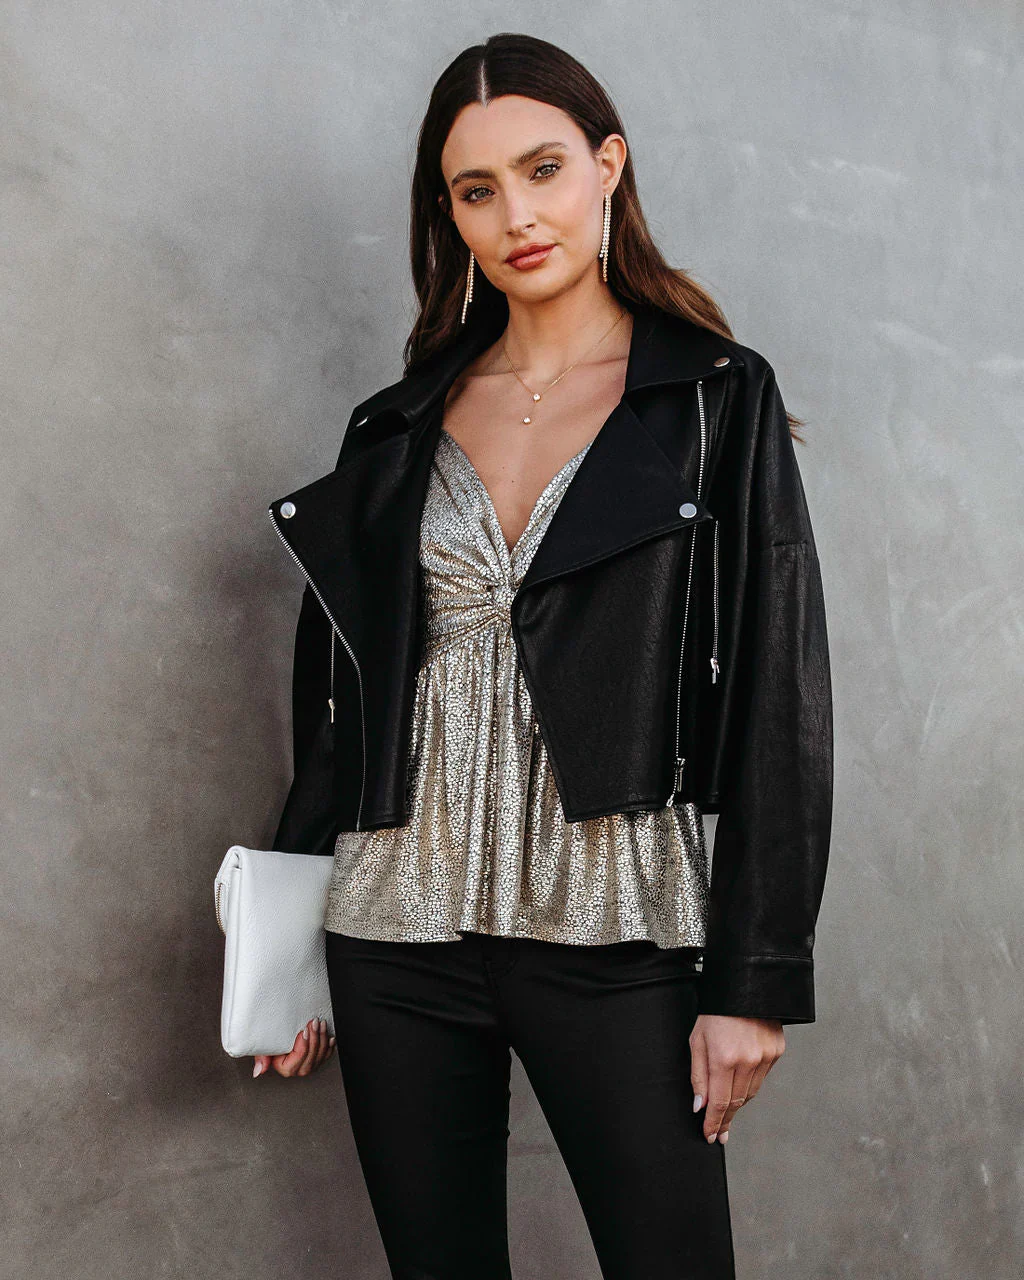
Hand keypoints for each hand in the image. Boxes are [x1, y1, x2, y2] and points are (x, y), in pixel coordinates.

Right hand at [252, 1017, 335, 1078]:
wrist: (278, 1037)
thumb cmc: (271, 1042)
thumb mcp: (263, 1048)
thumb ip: (262, 1058)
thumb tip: (259, 1071)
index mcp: (287, 1069)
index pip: (298, 1059)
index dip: (303, 1045)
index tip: (303, 1031)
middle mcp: (299, 1069)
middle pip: (312, 1056)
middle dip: (314, 1038)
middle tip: (314, 1022)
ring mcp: (310, 1065)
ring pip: (321, 1054)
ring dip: (322, 1038)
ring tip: (321, 1024)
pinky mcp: (317, 1059)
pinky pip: (326, 1054)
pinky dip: (329, 1045)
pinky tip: (330, 1037)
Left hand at [689, 1014, 784, 1143]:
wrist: (745, 985)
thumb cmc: (715, 1011)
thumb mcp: (697, 1040)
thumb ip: (698, 1076)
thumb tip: (700, 1107)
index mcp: (724, 1058)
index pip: (718, 1103)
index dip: (714, 1123)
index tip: (710, 1136)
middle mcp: (748, 1061)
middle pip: (736, 1102)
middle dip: (725, 1120)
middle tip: (719, 1134)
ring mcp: (765, 1057)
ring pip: (750, 1093)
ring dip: (738, 1104)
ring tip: (726, 1113)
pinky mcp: (777, 1051)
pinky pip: (761, 1077)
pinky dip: (750, 1084)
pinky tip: (741, 1084)